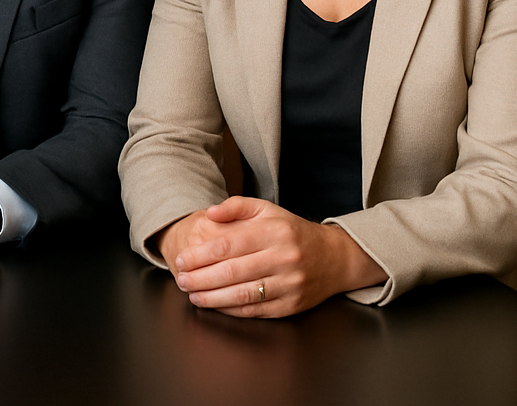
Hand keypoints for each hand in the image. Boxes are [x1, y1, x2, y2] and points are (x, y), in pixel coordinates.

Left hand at [166, 196, 387, 316]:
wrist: (335, 258)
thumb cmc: (293, 232)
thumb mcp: (268, 210)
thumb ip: (237, 206)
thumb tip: (209, 213)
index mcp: (274, 232)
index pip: (229, 245)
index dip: (200, 255)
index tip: (181, 260)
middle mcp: (283, 258)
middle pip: (233, 271)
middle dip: (201, 278)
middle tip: (181, 280)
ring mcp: (290, 284)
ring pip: (244, 294)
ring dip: (212, 297)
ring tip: (192, 295)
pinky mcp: (292, 305)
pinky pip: (256, 310)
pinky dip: (232, 310)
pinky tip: (215, 305)